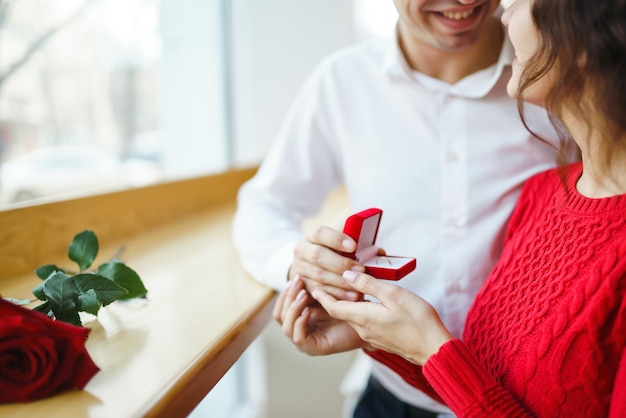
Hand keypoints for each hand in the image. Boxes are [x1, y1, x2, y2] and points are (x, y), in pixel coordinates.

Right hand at [273, 275, 368, 355]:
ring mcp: (304, 341)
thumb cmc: (349, 309)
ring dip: (293, 308)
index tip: (296, 276)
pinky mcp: (312, 348)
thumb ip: (313, 288)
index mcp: (299, 317)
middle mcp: (298, 330)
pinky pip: (297, 336)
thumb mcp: (327, 295)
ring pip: (285, 325)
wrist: (368, 325)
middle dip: (288, 296)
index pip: (281, 306)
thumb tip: (300, 271)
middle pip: (279, 315)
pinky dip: (300, 322)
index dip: (286, 291)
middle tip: (298, 282)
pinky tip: (308, 310)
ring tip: (304, 294)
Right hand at [289, 225, 364, 299]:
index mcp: (311, 235)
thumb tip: (380, 253)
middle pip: (318, 256)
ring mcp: (300, 268)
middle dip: (341, 264)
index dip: (336, 239)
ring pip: (319, 276)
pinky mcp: (302, 285)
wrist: (306, 264)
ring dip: (341, 282)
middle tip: (360, 269)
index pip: (321, 233)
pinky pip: (320, 291)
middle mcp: (302, 250)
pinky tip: (351, 296)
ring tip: (359, 286)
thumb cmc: (330, 251)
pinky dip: (337, 294)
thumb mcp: (337, 242)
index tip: (353, 245)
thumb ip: (355, 243)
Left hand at [311, 271, 452, 364]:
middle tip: (325, 283)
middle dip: (331, 298)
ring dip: (345, 305)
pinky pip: (363, 324)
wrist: (435, 349)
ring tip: (344, 290)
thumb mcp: (394, 294)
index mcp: (363, 317)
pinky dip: (358, 312)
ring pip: (352, 318)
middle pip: (340, 312)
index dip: (322, 296)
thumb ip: (369, 284)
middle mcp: (364, 329)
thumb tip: (347, 275)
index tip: (313, 285)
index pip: (333, 307)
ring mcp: (372, 337)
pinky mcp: (382, 339)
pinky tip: (366, 303)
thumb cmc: (418, 320)